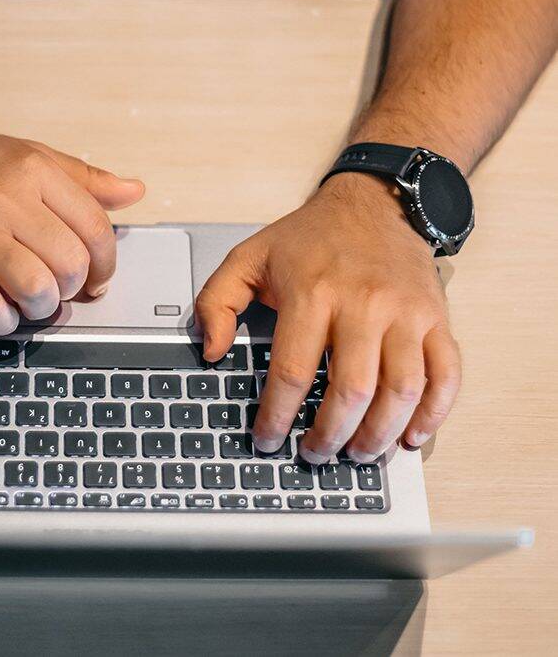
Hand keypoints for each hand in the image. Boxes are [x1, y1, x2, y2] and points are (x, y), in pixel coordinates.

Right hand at [0, 127, 144, 333]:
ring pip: (35, 290)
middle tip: (60, 289)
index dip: (105, 264)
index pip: (95, 229)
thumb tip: (134, 192)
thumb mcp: (28, 156)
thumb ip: (84, 179)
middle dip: (73, 288)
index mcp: (33, 171)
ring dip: (42, 307)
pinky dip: (3, 320)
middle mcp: (5, 200)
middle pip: (69, 264)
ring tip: (32, 300)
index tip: (97, 278)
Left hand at [196, 173, 460, 462]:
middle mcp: (363, 305)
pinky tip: (411, 435)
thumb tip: (211, 351)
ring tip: (357, 454)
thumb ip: (216, 301)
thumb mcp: (248, 257)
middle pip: (350, 391)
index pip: (292, 371)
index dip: (276, 416)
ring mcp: (405, 314)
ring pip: (401, 391)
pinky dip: (434, 414)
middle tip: (314, 454)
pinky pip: (446, 375)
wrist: (374, 203)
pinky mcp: (436, 318)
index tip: (267, 439)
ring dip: (379, 434)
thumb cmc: (310, 237)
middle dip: (329, 436)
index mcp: (313, 293)